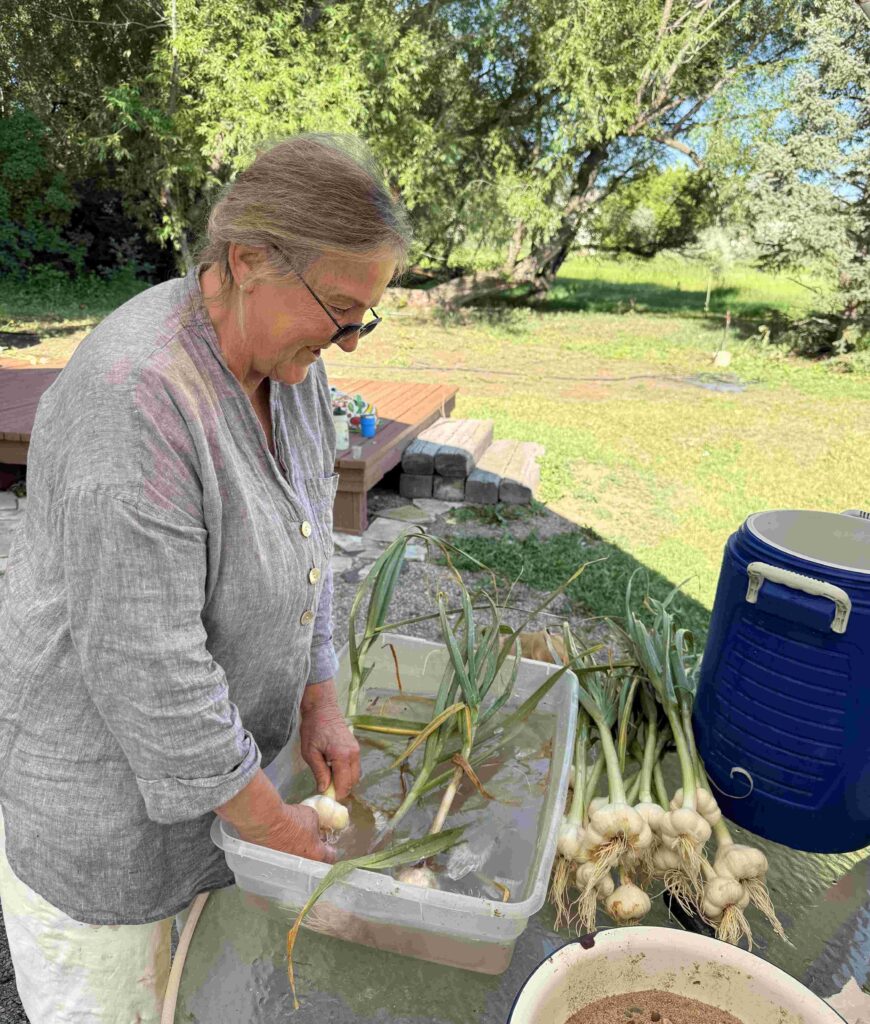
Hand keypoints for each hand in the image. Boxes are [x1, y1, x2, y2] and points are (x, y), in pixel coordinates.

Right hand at [251, 803, 336, 863]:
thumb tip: (314, 830)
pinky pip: (283, 861)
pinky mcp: (273, 864)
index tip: (328, 847)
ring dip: (298, 856)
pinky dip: (283, 855)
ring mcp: (288, 867)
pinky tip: (280, 844)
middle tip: (310, 846)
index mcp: (316, 854)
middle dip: (314, 856)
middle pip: (314, 863)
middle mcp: (303, 865)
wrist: (266, 822)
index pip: (330, 858)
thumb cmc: (291, 818)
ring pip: (298, 864)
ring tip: (293, 844)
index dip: (330, 851)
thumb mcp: (312, 816)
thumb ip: (316, 826)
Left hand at [299, 679, 359, 799]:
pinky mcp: (355, 747)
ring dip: (345, 781)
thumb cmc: (313, 728)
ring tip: (329, 781)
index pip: (344, 784)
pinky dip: (347, 773)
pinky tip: (334, 771)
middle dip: (342, 789)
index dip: (336, 794)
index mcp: (342, 756)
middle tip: (327, 791)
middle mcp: (353, 754)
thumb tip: (324, 789)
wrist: (322, 708)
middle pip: (353, 781)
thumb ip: (319, 772)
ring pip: (355, 775)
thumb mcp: (310, 753)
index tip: (325, 798)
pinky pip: (354, 766)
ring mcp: (356, 750)